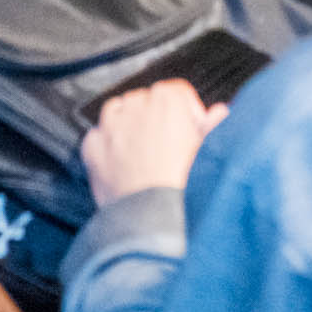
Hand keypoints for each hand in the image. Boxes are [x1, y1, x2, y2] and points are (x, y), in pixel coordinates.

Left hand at [81, 81, 225, 207]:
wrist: (151, 219)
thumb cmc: (182, 185)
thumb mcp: (208, 151)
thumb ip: (213, 126)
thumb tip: (219, 113)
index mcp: (168, 99)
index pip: (178, 92)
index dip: (188, 113)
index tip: (191, 132)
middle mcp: (136, 103)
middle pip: (148, 102)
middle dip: (157, 120)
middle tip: (169, 151)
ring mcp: (111, 123)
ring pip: (120, 113)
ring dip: (130, 128)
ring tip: (145, 158)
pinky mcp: (92, 145)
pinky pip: (100, 137)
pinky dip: (109, 147)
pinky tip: (123, 166)